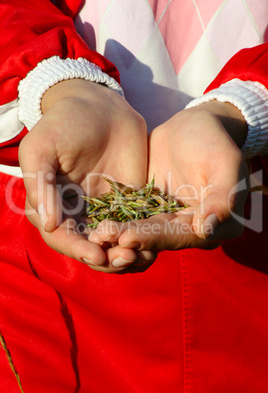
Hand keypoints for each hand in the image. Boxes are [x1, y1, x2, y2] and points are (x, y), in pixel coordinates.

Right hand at [19, 79, 155, 271]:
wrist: (101, 106)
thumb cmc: (66, 123)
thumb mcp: (43, 147)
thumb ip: (40, 183)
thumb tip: (46, 223)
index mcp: (52, 205)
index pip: (61, 237)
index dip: (76, 249)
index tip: (96, 255)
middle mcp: (77, 213)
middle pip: (88, 247)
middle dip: (106, 258)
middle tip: (127, 259)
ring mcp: (104, 210)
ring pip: (113, 244)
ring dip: (126, 255)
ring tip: (143, 257)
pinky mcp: (129, 204)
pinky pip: (135, 228)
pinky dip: (143, 241)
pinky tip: (156, 246)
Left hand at [90, 101, 248, 251]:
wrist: (193, 127)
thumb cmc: (214, 141)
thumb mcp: (225, 163)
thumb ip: (222, 197)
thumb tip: (206, 230)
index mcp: (215, 225)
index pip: (183, 236)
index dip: (156, 239)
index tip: (128, 238)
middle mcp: (191, 229)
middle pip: (159, 239)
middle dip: (130, 239)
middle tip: (103, 236)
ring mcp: (168, 220)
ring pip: (143, 231)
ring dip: (119, 235)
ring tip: (95, 233)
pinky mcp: (149, 208)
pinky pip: (132, 217)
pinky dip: (116, 221)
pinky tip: (95, 221)